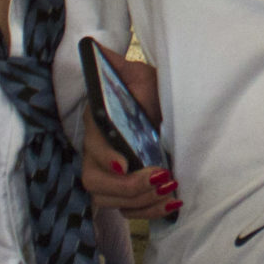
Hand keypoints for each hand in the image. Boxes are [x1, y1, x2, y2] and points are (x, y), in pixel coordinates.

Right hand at [78, 51, 181, 218]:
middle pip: (95, 182)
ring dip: (141, 201)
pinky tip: (171, 204)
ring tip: (170, 190)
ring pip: (110, 201)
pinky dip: (149, 212)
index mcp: (98, 125)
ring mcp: (108, 176)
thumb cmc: (150, 93)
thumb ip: (122, 70)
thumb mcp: (141, 77)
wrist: (164, 112)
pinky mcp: (123, 193)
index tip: (125, 162)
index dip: (106, 157)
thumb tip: (98, 51)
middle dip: (128, 187)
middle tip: (160, 178)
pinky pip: (127, 211)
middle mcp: (96, 154)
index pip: (92, 147)